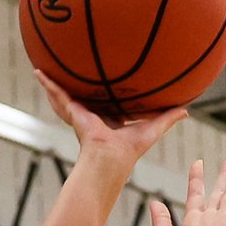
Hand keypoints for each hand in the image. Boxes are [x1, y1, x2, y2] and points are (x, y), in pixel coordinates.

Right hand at [35, 70, 186, 168]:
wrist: (110, 157)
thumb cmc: (130, 149)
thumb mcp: (152, 129)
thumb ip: (168, 119)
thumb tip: (187, 110)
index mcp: (111, 121)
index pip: (109, 105)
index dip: (109, 95)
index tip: (108, 83)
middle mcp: (94, 116)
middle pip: (86, 97)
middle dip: (80, 87)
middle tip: (74, 71)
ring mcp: (81, 113)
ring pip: (68, 95)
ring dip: (59, 83)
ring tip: (48, 68)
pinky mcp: (72, 111)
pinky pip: (58, 94)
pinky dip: (48, 83)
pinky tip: (38, 71)